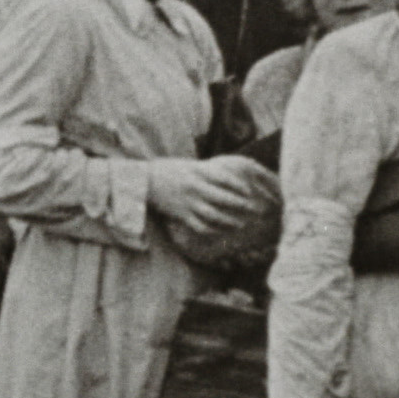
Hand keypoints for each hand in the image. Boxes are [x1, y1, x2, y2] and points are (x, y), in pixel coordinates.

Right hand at [148, 155, 278, 234]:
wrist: (143, 181)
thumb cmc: (168, 170)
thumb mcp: (189, 166)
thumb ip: (207, 172)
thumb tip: (228, 177)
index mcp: (197, 173)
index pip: (224, 179)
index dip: (239, 186)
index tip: (249, 191)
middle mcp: (194, 188)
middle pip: (223, 199)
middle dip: (241, 205)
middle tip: (254, 209)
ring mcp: (187, 203)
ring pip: (213, 215)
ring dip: (229, 221)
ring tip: (241, 224)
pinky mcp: (181, 214)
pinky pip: (199, 226)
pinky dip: (211, 230)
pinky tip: (220, 231)